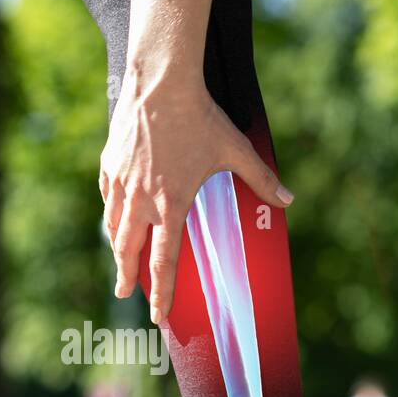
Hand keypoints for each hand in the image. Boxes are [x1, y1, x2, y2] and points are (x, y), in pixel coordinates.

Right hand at [99, 73, 292, 323]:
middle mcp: (142, 200)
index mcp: (172, 204)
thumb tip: (288, 198)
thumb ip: (260, 178)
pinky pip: (109, 197)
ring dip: (117, 249)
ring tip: (118, 262)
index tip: (158, 314)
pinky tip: (114, 214)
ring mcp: (121, 182)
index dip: (161, 293)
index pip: (164, 261)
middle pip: (129, 251)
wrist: (161, 82)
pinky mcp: (109, 164)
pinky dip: (112, 211)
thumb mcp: (236, 149)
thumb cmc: (201, 117)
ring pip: (114, 226)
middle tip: (125, 294)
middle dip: (127, 277)